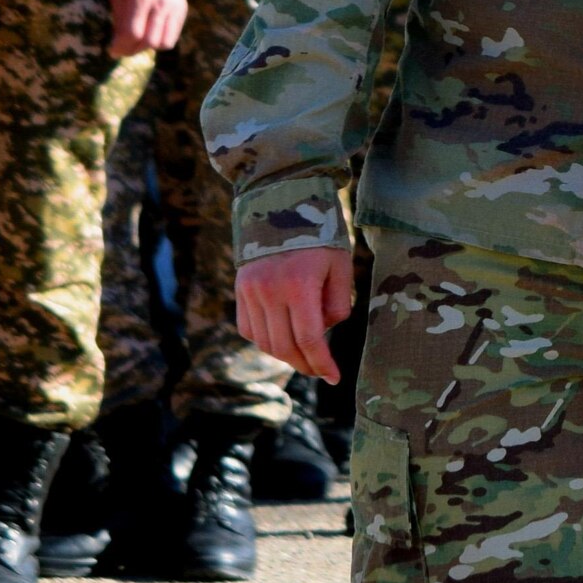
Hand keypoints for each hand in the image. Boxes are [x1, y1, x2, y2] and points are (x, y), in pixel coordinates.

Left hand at [109, 0, 187, 56]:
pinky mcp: (182, 8)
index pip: (133, 33)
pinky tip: (150, 32)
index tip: (112, 50)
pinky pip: (174, 33)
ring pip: (165, 42)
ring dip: (149, 46)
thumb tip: (118, 43)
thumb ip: (120, 19)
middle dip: (133, 49)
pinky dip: (161, 38)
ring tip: (138, 41)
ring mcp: (175, 6)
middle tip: (123, 48)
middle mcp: (161, 4)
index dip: (121, 46)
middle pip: (149, 41)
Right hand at [236, 245, 358, 384]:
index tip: (335, 377)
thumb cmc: (321, 236)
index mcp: (298, 285)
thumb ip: (337, 303)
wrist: (282, 205)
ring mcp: (250, 292)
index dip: (322, 363)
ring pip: (264, 342)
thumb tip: (324, 333)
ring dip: (286, 356)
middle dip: (305, 365)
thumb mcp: (341, 265)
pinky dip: (266, 340)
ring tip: (306, 355)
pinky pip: (249, 329)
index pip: (308, 339)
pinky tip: (284, 338)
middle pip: (284, 347)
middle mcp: (269, 291)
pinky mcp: (240, 290)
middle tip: (321, 371)